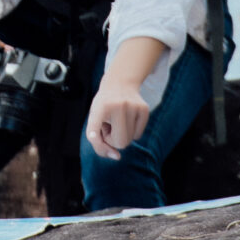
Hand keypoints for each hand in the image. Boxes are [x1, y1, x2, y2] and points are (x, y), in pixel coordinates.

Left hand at [85, 36, 168, 158]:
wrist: (120, 83)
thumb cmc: (104, 105)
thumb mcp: (95, 118)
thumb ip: (98, 140)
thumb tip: (117, 157)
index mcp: (100, 107)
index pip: (97, 127)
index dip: (97, 137)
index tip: (97, 140)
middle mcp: (118, 105)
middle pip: (120, 143)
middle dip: (113, 140)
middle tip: (109, 127)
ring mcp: (134, 106)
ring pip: (130, 140)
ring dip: (122, 135)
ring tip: (117, 120)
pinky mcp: (144, 109)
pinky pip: (138, 135)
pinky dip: (132, 132)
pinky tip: (127, 118)